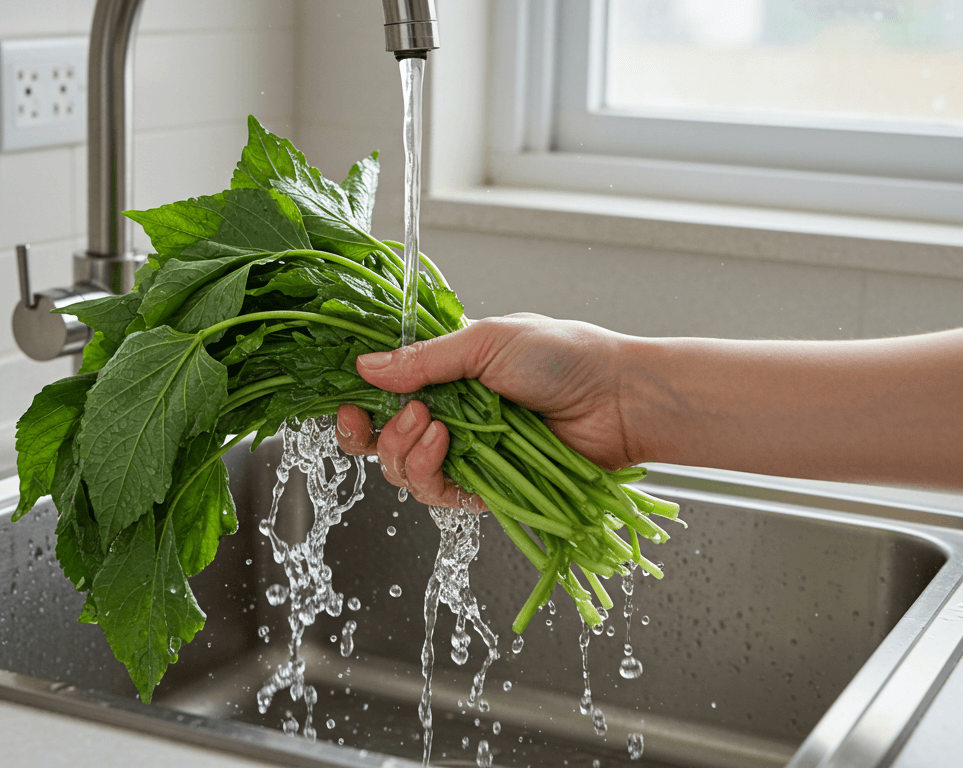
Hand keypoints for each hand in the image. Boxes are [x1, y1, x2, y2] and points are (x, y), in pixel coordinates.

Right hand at [336, 314, 634, 508]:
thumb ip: (424, 359)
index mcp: (446, 376)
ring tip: (433, 426)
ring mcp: (465, 456)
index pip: (383, 395)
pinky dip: (429, 471)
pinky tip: (444, 445)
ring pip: (402, 471)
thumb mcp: (486, 341)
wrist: (617, 398)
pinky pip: (436, 495)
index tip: (346, 401)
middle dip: (372, 433)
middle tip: (394, 416)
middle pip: (381, 441)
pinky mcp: (484, 490)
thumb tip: (366, 366)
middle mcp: (449, 417)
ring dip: (404, 450)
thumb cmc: (564, 356)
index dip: (357, 403)